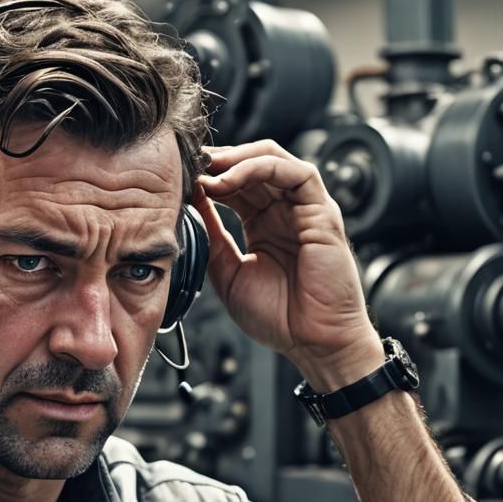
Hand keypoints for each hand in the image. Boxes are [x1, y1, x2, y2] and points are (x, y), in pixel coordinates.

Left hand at [194, 140, 382, 388]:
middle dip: (219, 161)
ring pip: (274, 159)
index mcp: (264, 225)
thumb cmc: (278, 317)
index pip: (236, 184)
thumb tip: (190, 204)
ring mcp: (305, 210)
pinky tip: (231, 179)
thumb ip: (211, 237)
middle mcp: (285, 212)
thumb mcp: (227, 271)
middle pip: (252, 165)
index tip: (180, 180)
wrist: (312, 342)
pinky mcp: (322, 213)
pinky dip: (262, 168)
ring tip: (208, 170)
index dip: (209, 176)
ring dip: (238, 159)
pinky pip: (297, 174)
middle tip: (189, 165)